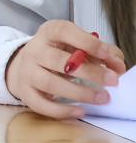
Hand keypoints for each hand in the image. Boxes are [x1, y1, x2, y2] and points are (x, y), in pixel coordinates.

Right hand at [5, 20, 125, 118]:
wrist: (26, 66)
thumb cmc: (59, 54)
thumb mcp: (78, 46)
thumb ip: (101, 53)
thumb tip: (118, 66)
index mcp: (49, 33)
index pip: (63, 31)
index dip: (86, 42)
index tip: (105, 54)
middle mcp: (34, 50)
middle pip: (58, 60)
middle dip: (88, 72)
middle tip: (112, 80)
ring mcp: (27, 72)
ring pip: (49, 83)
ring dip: (79, 92)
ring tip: (101, 97)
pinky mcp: (25, 92)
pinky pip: (40, 104)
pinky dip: (61, 110)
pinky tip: (80, 111)